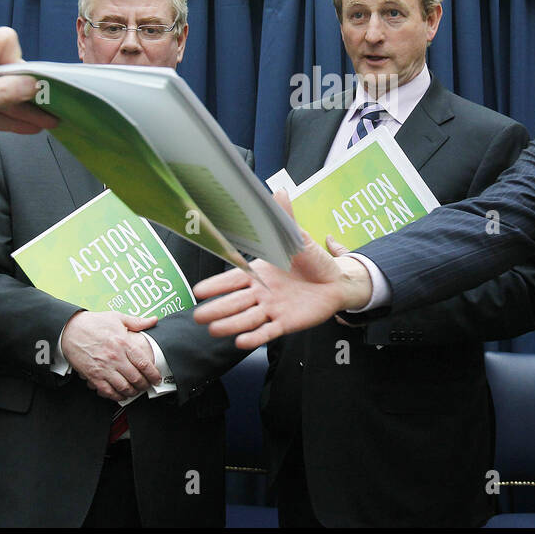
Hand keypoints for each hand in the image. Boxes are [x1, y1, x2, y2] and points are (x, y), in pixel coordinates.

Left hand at [0, 27, 57, 162]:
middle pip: (6, 70)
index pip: (4, 41)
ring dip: (21, 107)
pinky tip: (26, 128)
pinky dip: (6, 117)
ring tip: (48, 120)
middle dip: (28, 88)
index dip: (18, 60)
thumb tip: (33, 83)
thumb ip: (3, 94)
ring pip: (0, 93)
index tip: (22, 84)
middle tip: (50, 106)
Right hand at [60, 311, 161, 400]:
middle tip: (147, 386)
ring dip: (132, 392)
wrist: (70, 329)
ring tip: (135, 391)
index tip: (157, 378)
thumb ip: (137, 321)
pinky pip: (108, 391)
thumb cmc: (93, 323)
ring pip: (123, 387)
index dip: (153, 374)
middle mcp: (115, 357)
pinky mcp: (93, 376)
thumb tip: (153, 320)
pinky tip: (120, 394)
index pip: (144, 363)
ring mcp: (104, 368)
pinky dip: (116, 396)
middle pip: (136, 378)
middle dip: (144, 385)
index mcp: (123, 343)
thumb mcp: (117, 317)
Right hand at [193, 192, 372, 348]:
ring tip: (214, 330)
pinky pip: (268, 331)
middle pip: (235, 302)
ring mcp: (272, 309)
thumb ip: (285, 219)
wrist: (337, 281)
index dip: (216, 285)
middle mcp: (262, 292)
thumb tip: (279, 191)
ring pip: (247, 318)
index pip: (233, 279)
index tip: (198, 291)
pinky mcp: (286, 323)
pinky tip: (241, 341)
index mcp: (260, 271)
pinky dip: (255, 337)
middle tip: (198, 317)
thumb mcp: (298, 238)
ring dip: (231, 325)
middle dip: (216, 309)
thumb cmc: (313, 260)